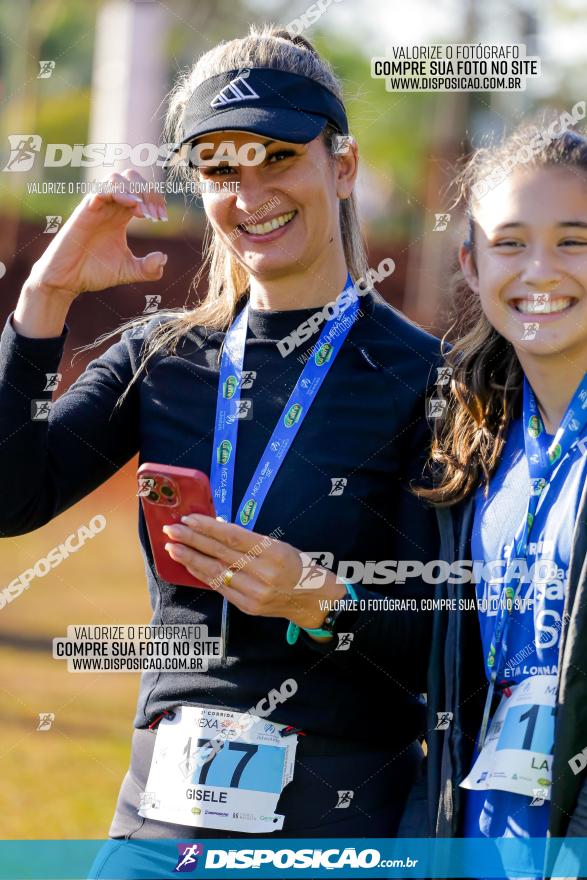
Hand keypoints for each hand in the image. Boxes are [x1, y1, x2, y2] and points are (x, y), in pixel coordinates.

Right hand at [26, 169, 167, 300]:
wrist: (67, 281)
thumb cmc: (93, 272)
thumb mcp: (128, 272)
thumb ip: (148, 268)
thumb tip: (163, 258)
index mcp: (121, 216)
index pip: (141, 193)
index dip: (155, 200)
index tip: (161, 218)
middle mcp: (109, 207)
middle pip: (131, 179)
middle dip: (148, 191)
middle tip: (154, 214)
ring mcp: (96, 208)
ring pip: (116, 179)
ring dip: (134, 190)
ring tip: (142, 212)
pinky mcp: (84, 212)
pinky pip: (99, 191)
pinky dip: (117, 192)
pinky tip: (130, 205)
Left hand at [162, 514, 346, 628]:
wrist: (313, 600)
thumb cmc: (296, 566)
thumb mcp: (279, 545)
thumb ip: (249, 540)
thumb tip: (216, 528)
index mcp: (273, 552)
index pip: (233, 537)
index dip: (208, 528)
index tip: (189, 519)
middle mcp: (263, 573)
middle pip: (220, 553)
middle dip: (192, 540)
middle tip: (171, 530)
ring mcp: (254, 593)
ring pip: (215, 573)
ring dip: (191, 559)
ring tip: (172, 548)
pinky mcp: (247, 606)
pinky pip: (219, 588)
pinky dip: (202, 575)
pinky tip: (190, 565)